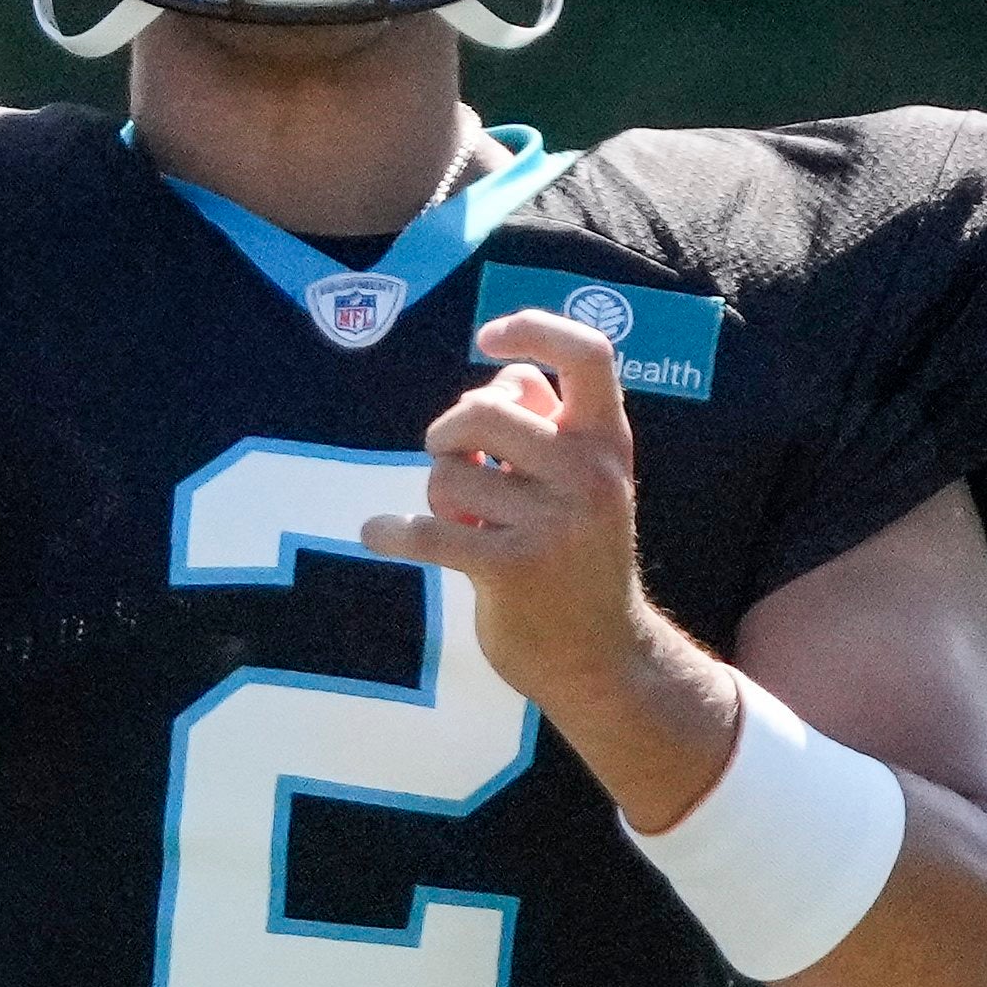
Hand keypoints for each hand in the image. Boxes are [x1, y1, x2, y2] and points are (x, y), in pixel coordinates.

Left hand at [360, 311, 697, 751]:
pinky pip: (425, 533)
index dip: (533, 329)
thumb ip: (546, 425)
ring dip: (438, 498)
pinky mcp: (511, 569)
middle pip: (481, 409)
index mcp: (608, 442)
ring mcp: (553, 523)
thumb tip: (493, 382)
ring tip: (467, 526)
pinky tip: (378, 532)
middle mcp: (589, 475)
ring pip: (447, 473)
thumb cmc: (577, 557)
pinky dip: (390, 531)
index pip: (589, 354)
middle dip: (448, 434)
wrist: (603, 658)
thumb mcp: (585, 482)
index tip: (486, 339)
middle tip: (457, 465)